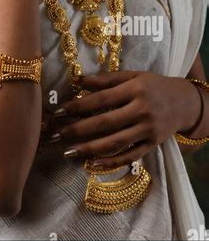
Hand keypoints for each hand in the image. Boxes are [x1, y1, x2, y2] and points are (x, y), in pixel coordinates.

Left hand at [43, 70, 201, 167]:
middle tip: (56, 135)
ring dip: (89, 149)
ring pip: (115, 142)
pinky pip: (129, 156)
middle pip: (105, 123)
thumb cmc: (153, 85)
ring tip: (68, 152)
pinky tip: (92, 164)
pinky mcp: (152, 145)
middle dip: (78, 130)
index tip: (58, 112)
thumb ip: (106, 79)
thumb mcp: (133, 75)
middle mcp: (142, 111)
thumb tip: (78, 79)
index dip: (78, 106)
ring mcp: (148, 130)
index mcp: (135, 89)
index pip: (101, 99)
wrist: (184, 102)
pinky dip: (111, 162)